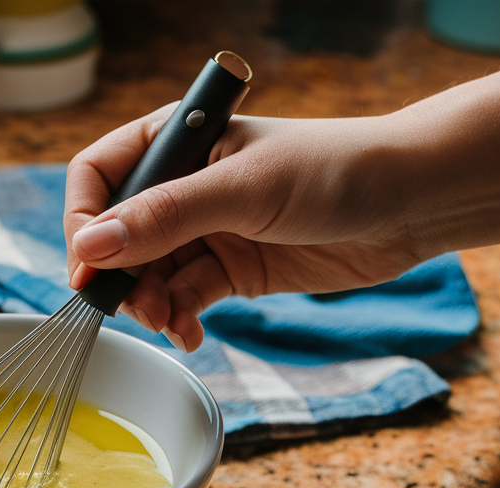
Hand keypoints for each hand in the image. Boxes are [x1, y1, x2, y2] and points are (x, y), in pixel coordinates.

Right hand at [64, 108, 426, 351]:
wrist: (414, 201)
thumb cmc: (335, 169)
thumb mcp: (242, 190)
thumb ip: (164, 219)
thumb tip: (90, 249)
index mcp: (179, 140)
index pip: (100, 176)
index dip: (85, 220)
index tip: (90, 265)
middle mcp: (185, 185)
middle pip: (118, 235)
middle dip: (120, 276)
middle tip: (136, 307)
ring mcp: (208, 229)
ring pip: (150, 274)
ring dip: (150, 304)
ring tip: (169, 323)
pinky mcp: (233, 268)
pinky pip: (185, 297)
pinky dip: (179, 318)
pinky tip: (188, 334)